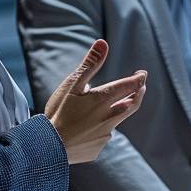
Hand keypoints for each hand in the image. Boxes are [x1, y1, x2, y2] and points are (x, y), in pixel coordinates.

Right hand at [45, 39, 146, 164]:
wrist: (48, 147)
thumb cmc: (58, 112)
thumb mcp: (72, 85)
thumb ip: (90, 65)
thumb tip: (103, 43)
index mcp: (103, 100)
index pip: (129, 86)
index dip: (138, 79)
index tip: (142, 74)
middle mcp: (109, 118)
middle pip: (132, 104)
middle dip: (137, 94)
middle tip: (141, 87)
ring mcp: (104, 135)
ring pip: (117, 121)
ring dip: (119, 111)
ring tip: (117, 105)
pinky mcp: (97, 148)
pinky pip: (101, 136)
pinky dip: (99, 129)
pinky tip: (87, 129)